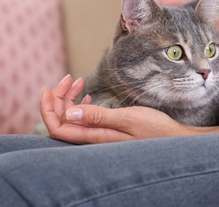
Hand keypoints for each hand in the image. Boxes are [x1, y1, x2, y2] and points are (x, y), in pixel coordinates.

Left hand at [40, 75, 189, 143]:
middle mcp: (91, 138)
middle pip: (61, 120)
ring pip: (71, 117)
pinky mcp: (104, 130)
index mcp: (93, 136)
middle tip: (69, 78)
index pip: (56, 127)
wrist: (171, 140)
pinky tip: (87, 94)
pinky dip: (80, 103)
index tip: (48, 87)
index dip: (47, 108)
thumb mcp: (127, 119)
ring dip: (69, 98)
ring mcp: (97, 134)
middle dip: (58, 98)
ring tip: (77, 81)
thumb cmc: (154, 130)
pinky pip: (83, 118)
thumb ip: (98, 117)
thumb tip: (70, 113)